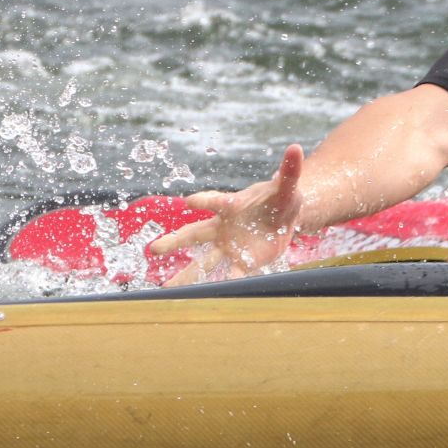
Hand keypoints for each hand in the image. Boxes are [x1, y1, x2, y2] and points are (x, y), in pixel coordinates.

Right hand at [149, 144, 306, 284]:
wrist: (285, 217)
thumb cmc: (280, 197)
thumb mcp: (287, 185)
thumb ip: (289, 170)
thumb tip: (295, 148)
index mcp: (232, 205)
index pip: (215, 201)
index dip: (203, 201)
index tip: (189, 202)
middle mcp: (223, 227)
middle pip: (194, 234)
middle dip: (174, 242)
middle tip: (152, 249)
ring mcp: (229, 246)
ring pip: (203, 261)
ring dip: (186, 275)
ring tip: (166, 289)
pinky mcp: (241, 261)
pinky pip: (230, 274)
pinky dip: (223, 286)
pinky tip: (208, 300)